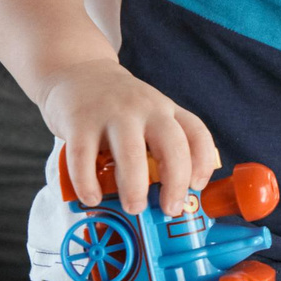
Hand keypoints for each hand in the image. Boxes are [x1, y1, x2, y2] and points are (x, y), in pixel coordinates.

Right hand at [43, 59, 219, 216]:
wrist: (77, 72)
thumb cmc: (117, 107)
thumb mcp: (147, 116)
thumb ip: (158, 147)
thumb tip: (164, 199)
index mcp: (165, 110)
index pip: (196, 133)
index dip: (203, 163)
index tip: (197, 187)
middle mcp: (144, 108)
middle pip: (172, 146)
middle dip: (175, 183)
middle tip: (169, 208)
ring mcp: (111, 113)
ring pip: (131, 153)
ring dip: (135, 187)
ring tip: (134, 207)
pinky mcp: (79, 121)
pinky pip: (84, 158)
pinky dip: (88, 184)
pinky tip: (92, 198)